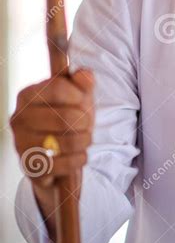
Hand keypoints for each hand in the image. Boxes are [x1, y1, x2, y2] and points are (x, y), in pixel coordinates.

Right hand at [10, 69, 94, 190]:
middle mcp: (19, 118)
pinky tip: (80, 155)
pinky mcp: (29, 167)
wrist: (57, 151)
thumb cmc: (65, 118)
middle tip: (86, 124)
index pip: (57, 88)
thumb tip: (85, 75)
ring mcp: (22, 144)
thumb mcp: (77, 96)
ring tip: (85, 139)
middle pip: (64, 118)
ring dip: (83, 141)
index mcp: (28, 95)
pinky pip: (62, 164)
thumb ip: (82, 82)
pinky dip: (77, 159)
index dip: (79, 95)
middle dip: (84, 122)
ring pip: (65, 142)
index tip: (84, 100)